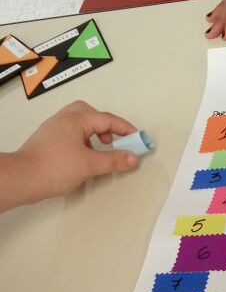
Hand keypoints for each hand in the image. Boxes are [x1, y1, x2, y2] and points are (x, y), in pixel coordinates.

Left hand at [14, 100, 138, 204]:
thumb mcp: (90, 164)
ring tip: (99, 149)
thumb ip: (113, 160)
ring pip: (78, 122)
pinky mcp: (47, 141)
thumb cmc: (54, 167)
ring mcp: (53, 129)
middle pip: (90, 113)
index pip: (107, 119)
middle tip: (113, 141)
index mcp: (76, 119)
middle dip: (105, 125)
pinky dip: (81, 139)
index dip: (125, 129)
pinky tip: (83, 156)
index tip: (137, 139)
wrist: (23, 178)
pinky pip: (69, 133)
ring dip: (92, 132)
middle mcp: (63, 119)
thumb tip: (132, 158)